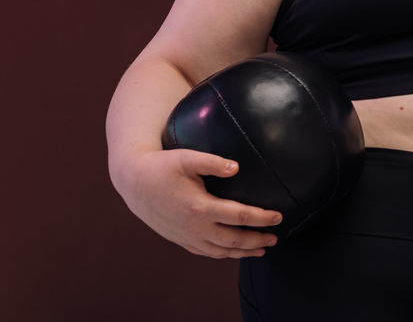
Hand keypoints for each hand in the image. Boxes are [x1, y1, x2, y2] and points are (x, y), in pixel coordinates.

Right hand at [119, 148, 282, 257]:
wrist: (133, 183)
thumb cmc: (162, 166)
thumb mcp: (187, 158)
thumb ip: (213, 162)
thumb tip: (236, 167)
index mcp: (200, 207)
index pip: (238, 216)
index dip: (261, 218)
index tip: (279, 217)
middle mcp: (194, 227)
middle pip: (233, 240)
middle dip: (256, 241)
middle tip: (275, 238)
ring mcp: (186, 236)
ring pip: (219, 251)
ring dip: (242, 252)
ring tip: (261, 250)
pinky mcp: (179, 239)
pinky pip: (205, 252)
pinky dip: (223, 254)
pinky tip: (233, 251)